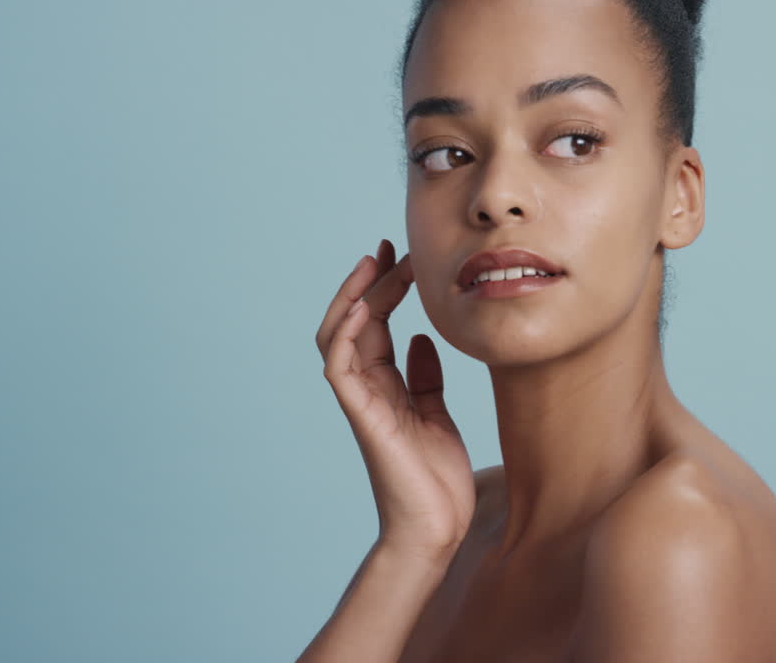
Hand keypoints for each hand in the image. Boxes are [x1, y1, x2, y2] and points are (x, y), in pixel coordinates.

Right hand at [316, 239, 474, 564]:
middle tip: (390, 248)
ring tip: (372, 264)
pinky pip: (339, 369)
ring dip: (353, 297)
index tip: (404, 257)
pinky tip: (359, 309)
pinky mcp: (362, 418)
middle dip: (371, 281)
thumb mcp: (437, 413)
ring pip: (339, 337)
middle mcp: (367, 388)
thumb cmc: (435, 477)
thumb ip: (425, 377)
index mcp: (385, 385)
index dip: (386, 288)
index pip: (375, 324)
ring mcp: (361, 402)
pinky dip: (344, 337)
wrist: (435, 527)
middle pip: (356, 321)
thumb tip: (423, 338)